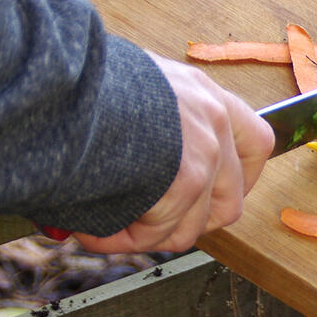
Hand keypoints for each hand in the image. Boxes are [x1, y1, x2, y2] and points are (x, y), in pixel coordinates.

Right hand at [76, 52, 273, 252]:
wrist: (61, 77)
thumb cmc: (81, 82)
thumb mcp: (130, 86)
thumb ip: (151, 120)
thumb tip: (136, 161)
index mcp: (203, 92)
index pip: (255, 142)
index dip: (237, 180)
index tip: (209, 197)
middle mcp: (214, 118)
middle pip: (230, 200)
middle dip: (186, 225)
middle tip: (147, 226)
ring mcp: (205, 151)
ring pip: (189, 226)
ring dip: (145, 236)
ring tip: (103, 228)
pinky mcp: (186, 179)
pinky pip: (156, 233)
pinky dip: (119, 239)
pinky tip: (88, 229)